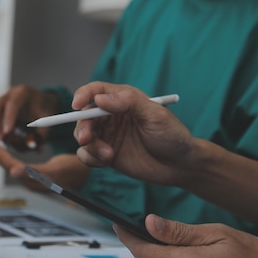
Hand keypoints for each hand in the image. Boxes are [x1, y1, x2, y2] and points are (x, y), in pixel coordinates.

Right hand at [0, 85, 57, 139]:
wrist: (40, 104)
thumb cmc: (43, 111)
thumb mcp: (48, 122)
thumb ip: (42, 134)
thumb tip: (32, 147)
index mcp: (24, 93)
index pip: (13, 104)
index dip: (8, 119)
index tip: (6, 133)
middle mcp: (10, 94)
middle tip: (0, 139)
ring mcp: (1, 99)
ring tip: (5, 139)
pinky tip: (3, 135)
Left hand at [0, 135, 89, 190]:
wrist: (89, 176)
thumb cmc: (77, 170)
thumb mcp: (58, 168)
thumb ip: (37, 172)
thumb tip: (14, 171)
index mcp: (34, 180)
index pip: (10, 165)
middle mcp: (30, 182)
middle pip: (7, 165)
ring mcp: (32, 180)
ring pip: (10, 165)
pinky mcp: (35, 176)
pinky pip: (16, 164)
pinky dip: (7, 155)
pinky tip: (2, 149)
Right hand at [73, 82, 194, 185]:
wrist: (180, 165)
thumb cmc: (172, 135)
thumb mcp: (154, 114)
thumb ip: (128, 103)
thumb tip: (100, 99)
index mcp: (123, 100)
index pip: (96, 92)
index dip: (83, 95)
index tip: (77, 105)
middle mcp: (111, 116)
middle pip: (84, 116)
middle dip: (82, 127)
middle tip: (86, 139)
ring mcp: (107, 136)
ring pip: (82, 136)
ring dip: (90, 146)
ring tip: (108, 155)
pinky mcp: (105, 155)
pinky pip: (86, 155)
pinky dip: (90, 158)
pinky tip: (107, 161)